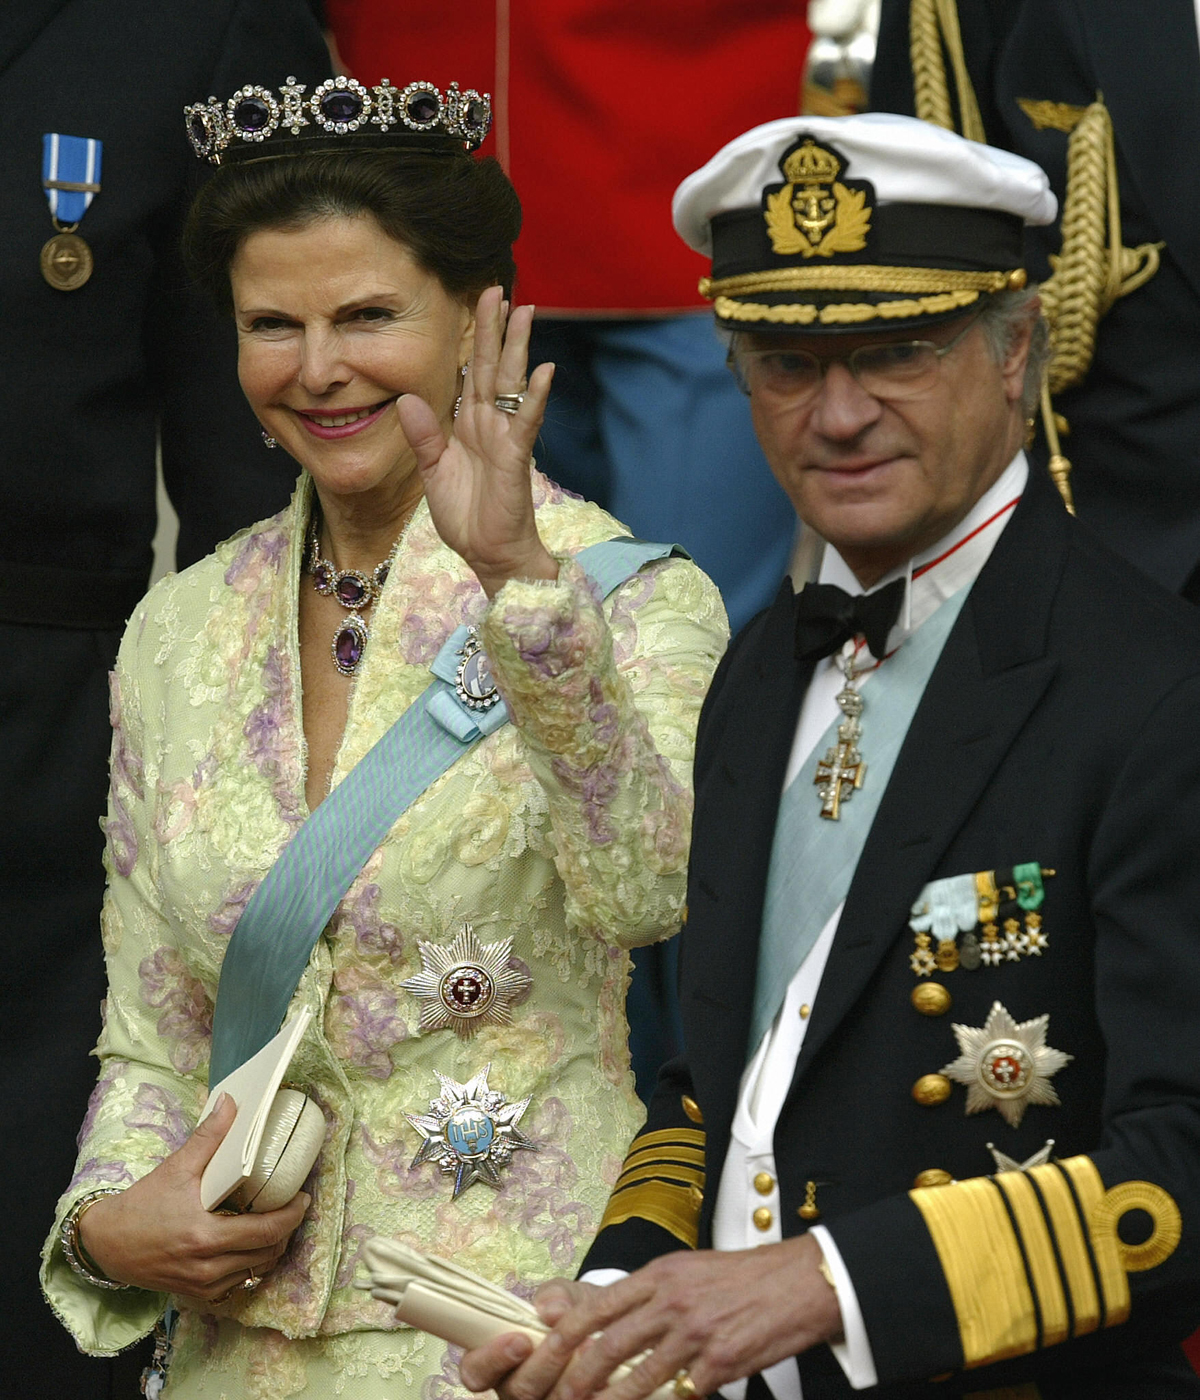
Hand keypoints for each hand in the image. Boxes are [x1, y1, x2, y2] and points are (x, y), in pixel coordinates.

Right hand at [77, 1092, 309, 1302]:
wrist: (107, 1245)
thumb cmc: (141, 1205)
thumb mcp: (176, 1167)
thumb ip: (208, 1137)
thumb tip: (231, 1101)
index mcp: (205, 1236)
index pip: (266, 1231)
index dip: (292, 1215)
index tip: (305, 1197)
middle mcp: (207, 1267)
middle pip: (268, 1253)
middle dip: (288, 1229)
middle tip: (295, 1206)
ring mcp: (203, 1284)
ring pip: (257, 1271)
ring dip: (273, 1247)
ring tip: (279, 1221)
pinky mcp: (197, 1293)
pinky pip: (239, 1282)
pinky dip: (254, 1263)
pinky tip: (254, 1243)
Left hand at [397, 285, 558, 597]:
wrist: (488, 554)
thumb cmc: (467, 517)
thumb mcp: (433, 471)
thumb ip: (424, 435)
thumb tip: (406, 399)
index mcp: (470, 425)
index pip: (473, 373)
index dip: (476, 339)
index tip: (480, 304)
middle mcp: (491, 425)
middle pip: (493, 368)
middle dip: (496, 329)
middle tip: (499, 289)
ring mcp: (506, 438)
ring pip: (512, 385)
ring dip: (518, 348)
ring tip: (526, 313)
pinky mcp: (516, 458)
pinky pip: (526, 423)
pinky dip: (535, 398)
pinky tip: (543, 371)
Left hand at [459, 1236, 841, 1399]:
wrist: (799, 1281)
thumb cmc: (741, 1276)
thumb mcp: (688, 1270)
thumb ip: (650, 1293)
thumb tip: (610, 1317)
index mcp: (660, 1275)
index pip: (599, 1305)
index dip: (566, 1336)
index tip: (544, 1356)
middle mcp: (673, 1301)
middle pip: (609, 1343)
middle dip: (578, 1376)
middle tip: (559, 1397)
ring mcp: (697, 1333)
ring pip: (639, 1375)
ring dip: (612, 1399)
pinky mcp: (722, 1362)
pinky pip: (683, 1392)